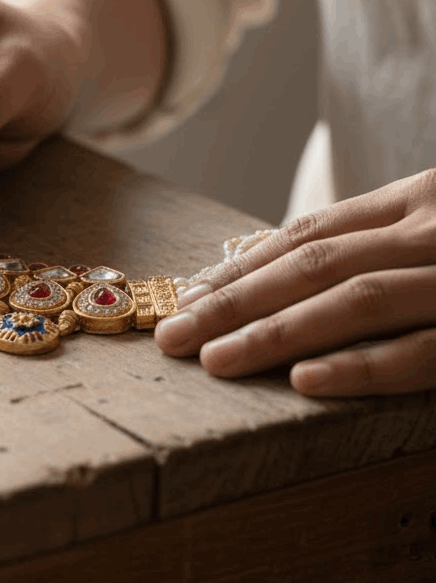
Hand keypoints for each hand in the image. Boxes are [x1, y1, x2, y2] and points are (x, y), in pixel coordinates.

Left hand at [155, 169, 435, 395]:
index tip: (185, 301)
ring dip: (276, 333)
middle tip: (171, 336)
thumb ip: (376, 247)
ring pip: (356, 301)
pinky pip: (421, 353)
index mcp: (415, 201)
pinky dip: (359, 366)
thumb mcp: (431, 234)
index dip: (242, 269)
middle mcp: (432, 231)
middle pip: (314, 265)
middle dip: (235, 302)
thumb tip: (274, 282)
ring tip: (213, 361)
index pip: (309, 235)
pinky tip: (302, 381)